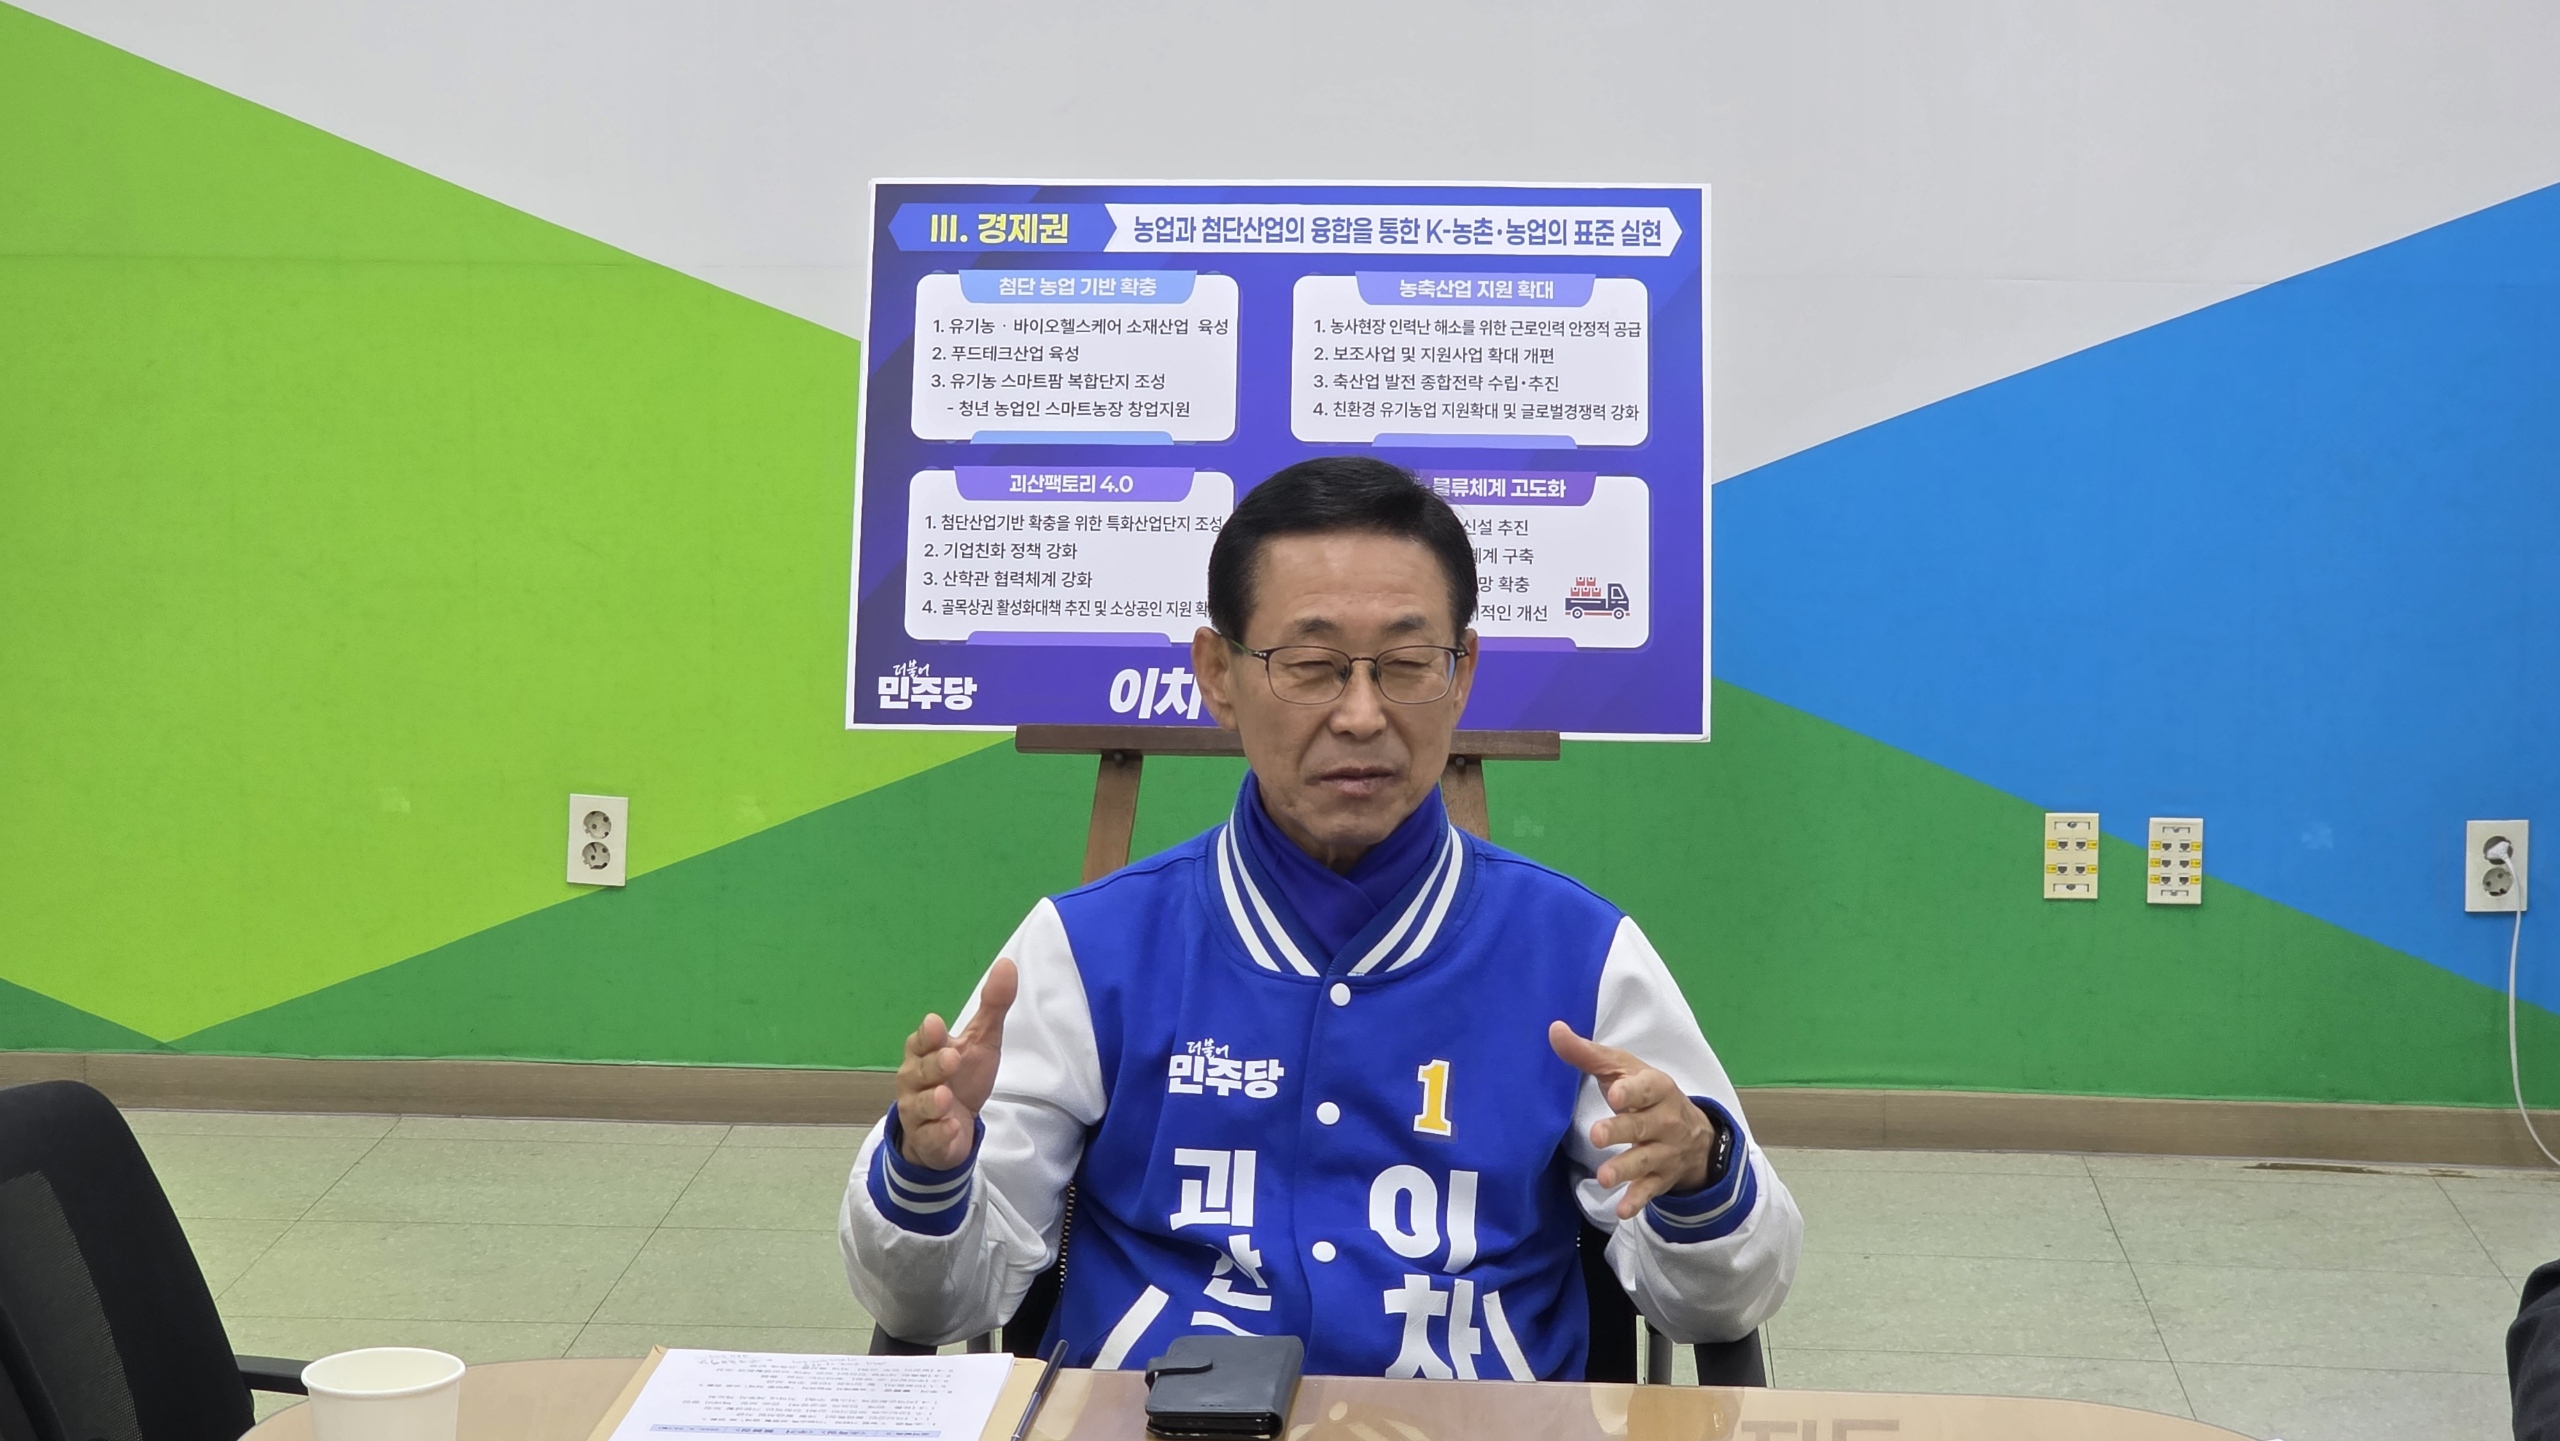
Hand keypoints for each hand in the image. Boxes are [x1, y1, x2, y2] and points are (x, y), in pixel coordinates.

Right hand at [894, 958, 1017, 1169]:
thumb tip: (1007, 964)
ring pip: (919, 1107)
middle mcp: (915, 1081)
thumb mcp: (982, 1041)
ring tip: (945, 1097)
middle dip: (932, 1066)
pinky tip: (952, 1128)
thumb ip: (993, 1006)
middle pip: (917, 1072)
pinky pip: (930, 1138)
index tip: (936, 1025)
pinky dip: (940, 1134)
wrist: (951, 1129)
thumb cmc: (962, 1078)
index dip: (927, 1035)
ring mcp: (919, 1113)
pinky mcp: (928, 1140)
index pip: (920, 1041)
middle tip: (950, 1058)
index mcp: (925, 1053)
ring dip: (931, 1102)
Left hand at [1549, 1020, 1719, 1217]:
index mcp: (1657, 1089)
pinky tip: (1621, 1210)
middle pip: (1642, 1126)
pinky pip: (1650, 1190)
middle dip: (1621, 1131)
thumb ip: (1589, 1054)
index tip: (1615, 1094)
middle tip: (1597, 1135)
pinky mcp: (1661, 1178)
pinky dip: (1637, 1200)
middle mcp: (1665, 1121)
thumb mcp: (1624, 1070)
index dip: (1632, 1091)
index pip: (1647, 1088)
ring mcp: (1665, 1152)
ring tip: (1604, 1177)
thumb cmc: (1646, 1094)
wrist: (1696, 1135)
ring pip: (1645, 1160)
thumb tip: (1554, 1029)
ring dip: (1625, 1168)